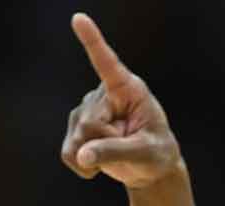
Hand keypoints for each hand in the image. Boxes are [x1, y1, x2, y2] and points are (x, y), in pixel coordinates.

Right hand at [60, 13, 181, 187]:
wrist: (148, 168)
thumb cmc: (156, 153)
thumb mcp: (145, 153)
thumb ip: (115, 152)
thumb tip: (82, 156)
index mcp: (128, 88)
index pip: (108, 63)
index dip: (93, 41)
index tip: (79, 18)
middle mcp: (104, 94)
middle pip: (90, 123)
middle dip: (107, 144)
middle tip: (128, 147)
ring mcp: (86, 109)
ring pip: (78, 139)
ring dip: (96, 157)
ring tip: (117, 152)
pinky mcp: (76, 127)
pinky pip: (69, 152)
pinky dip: (81, 166)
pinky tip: (96, 164)